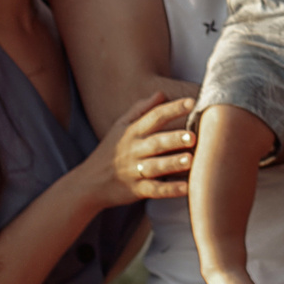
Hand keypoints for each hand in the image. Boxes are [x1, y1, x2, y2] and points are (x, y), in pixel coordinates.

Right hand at [85, 92, 196, 206]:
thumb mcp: (119, 127)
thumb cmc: (108, 151)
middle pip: (156, 142)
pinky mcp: (136, 190)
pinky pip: (155, 190)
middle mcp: (133, 150)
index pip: (154, 117)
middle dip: (175, 139)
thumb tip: (161, 93)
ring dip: (173, 163)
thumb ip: (140, 109)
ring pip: (156, 166)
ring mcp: (134, 171)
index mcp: (132, 132)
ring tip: (190, 160)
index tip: (191, 102)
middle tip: (194, 136)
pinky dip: (170, 190)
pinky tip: (186, 188)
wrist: (89, 183)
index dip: (172, 109)